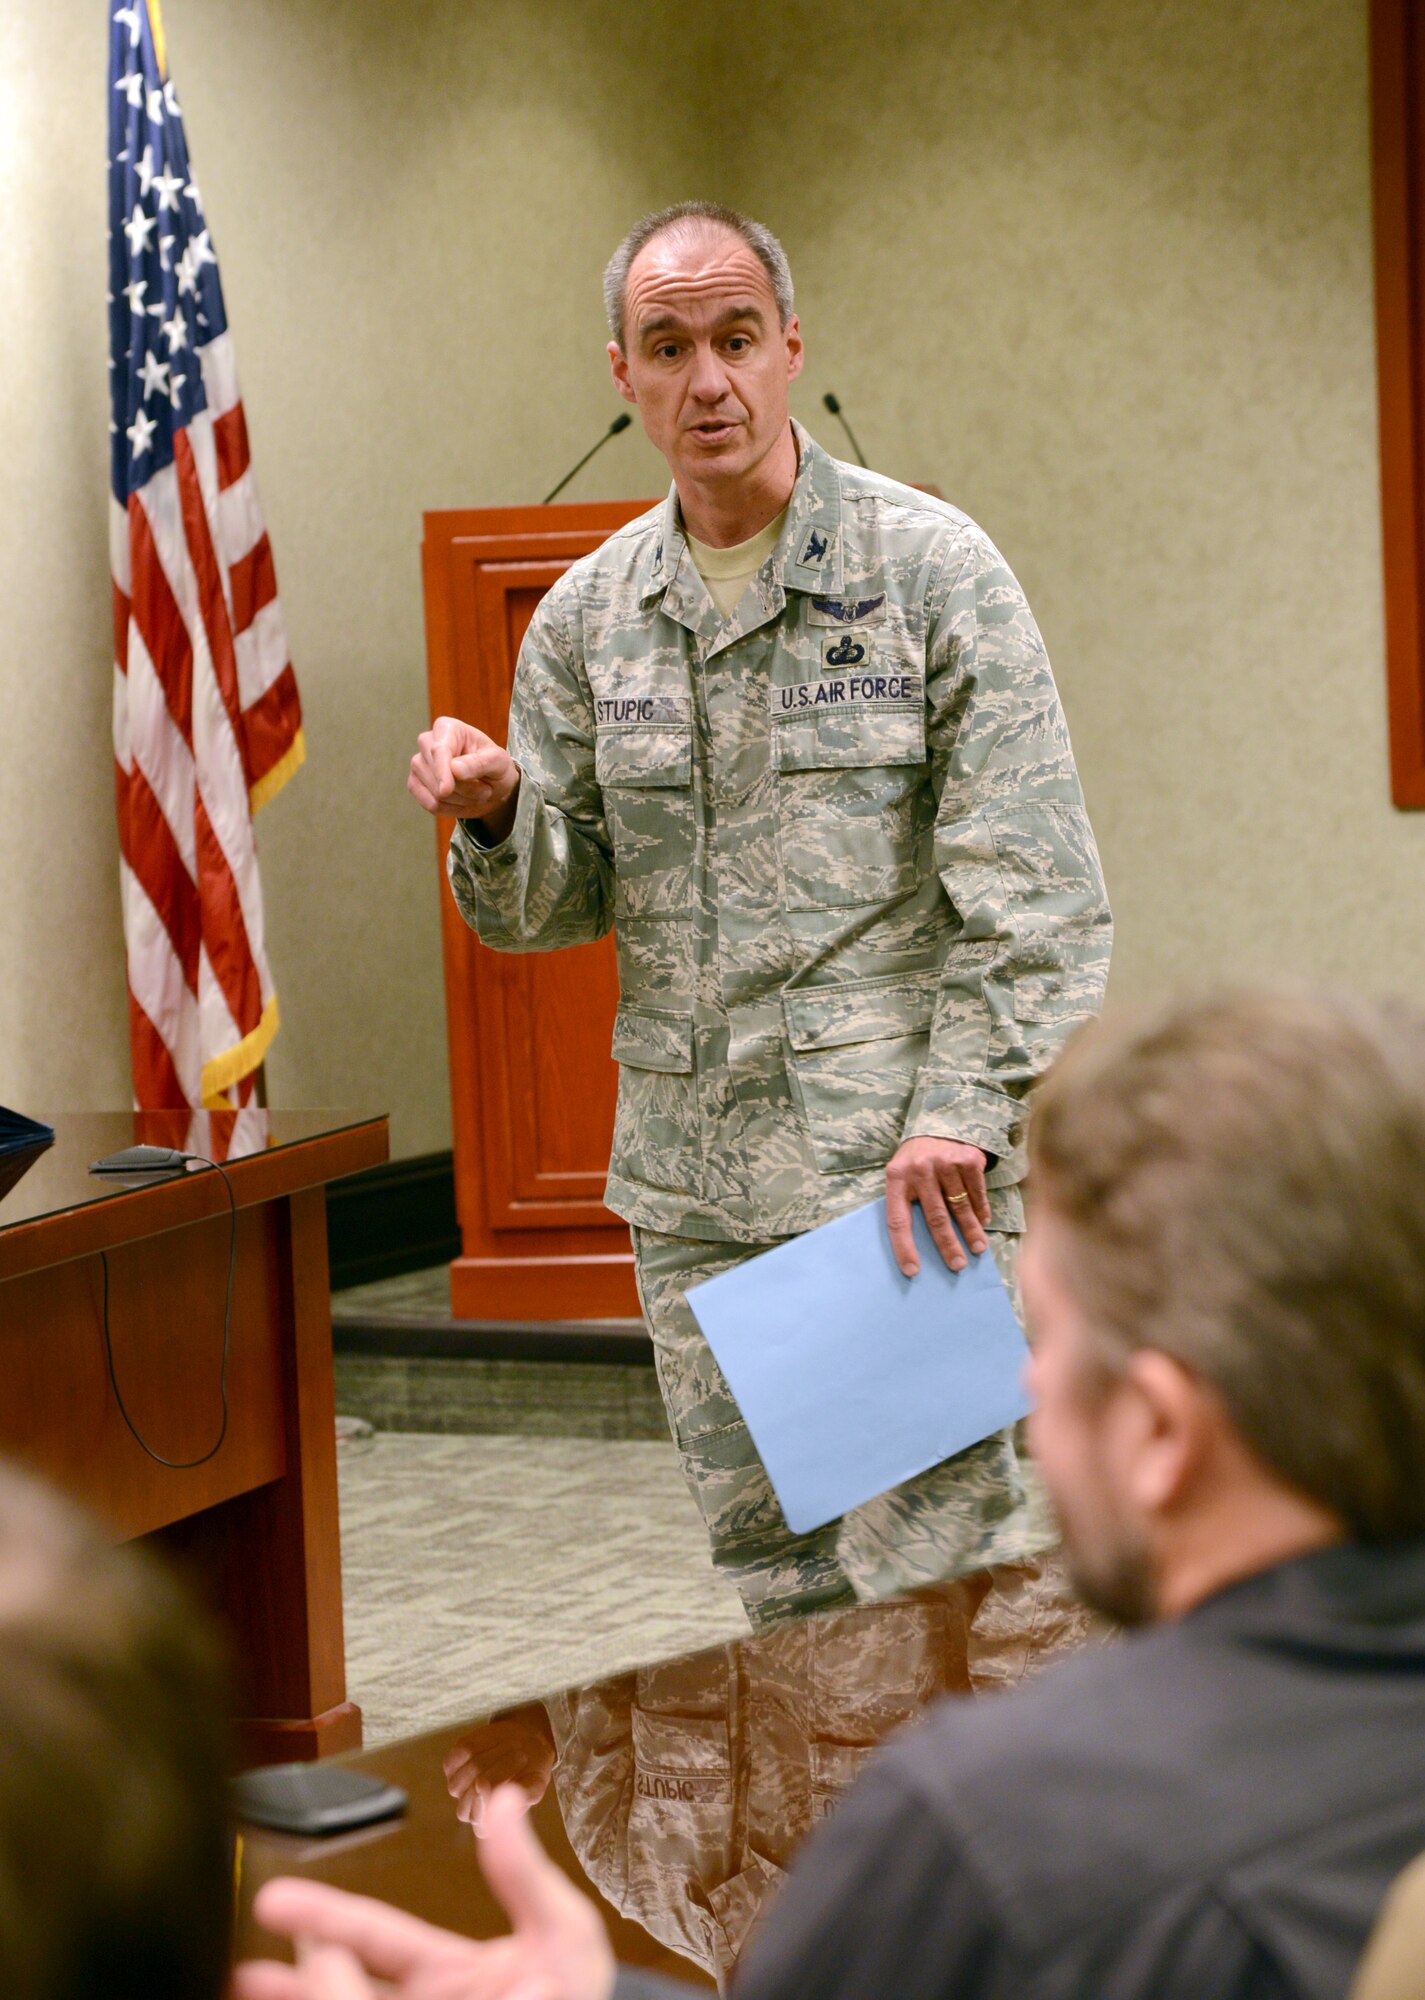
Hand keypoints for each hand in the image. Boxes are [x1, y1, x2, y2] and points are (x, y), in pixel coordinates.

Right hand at [233, 1785, 615, 1999]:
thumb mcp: (561, 1932)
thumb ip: (523, 1873)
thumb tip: (503, 1801)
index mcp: (449, 1973)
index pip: (372, 1934)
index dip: (323, 1914)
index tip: (276, 1903)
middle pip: (338, 1988)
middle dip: (290, 1980)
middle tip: (239, 1972)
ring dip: (314, 1996)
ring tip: (259, 1987)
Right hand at [409, 717, 520, 835]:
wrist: (491, 782)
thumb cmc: (494, 765)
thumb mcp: (498, 761)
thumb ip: (479, 763)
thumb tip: (454, 768)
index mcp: (447, 728)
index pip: (439, 750)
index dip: (442, 771)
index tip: (446, 790)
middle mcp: (427, 742)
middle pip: (437, 775)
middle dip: (465, 790)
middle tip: (485, 789)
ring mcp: (418, 764)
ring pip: (435, 794)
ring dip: (462, 800)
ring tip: (476, 792)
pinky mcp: (415, 784)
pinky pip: (430, 804)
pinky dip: (451, 809)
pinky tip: (463, 801)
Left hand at [445, 1706, 558, 1833]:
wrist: (524, 1744)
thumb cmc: (531, 1771)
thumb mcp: (535, 1785)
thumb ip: (525, 1794)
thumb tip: (507, 1798)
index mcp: (489, 1822)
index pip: (478, 1822)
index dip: (481, 1806)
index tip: (490, 1786)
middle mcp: (470, 1807)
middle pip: (467, 1800)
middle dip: (494, 1775)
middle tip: (521, 1756)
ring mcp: (459, 1786)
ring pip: (462, 1778)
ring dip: (488, 1759)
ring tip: (513, 1746)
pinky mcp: (452, 1765)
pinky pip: (455, 1758)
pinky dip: (475, 1747)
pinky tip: (492, 1741)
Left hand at [885, 1138, 989, 1276]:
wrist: (937, 1125)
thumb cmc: (916, 1161)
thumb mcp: (902, 1175)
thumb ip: (906, 1202)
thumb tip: (919, 1246)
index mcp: (896, 1177)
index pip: (898, 1220)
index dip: (904, 1248)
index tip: (913, 1271)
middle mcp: (920, 1169)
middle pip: (935, 1217)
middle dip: (948, 1245)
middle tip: (957, 1266)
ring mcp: (945, 1162)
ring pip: (960, 1207)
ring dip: (971, 1232)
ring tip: (978, 1249)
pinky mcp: (967, 1158)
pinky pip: (977, 1192)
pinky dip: (981, 1210)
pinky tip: (983, 1222)